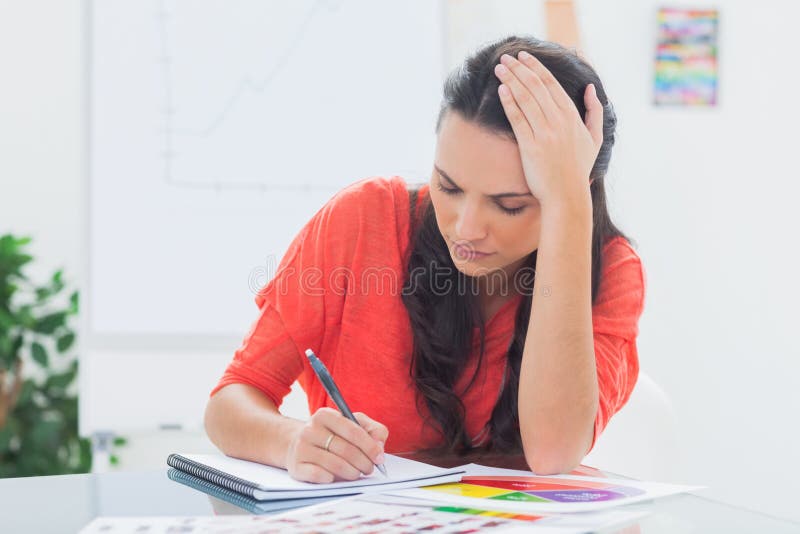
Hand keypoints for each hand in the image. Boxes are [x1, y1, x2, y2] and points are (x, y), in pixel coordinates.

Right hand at [284, 407, 387, 482]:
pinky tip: (335, 477)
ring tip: (356, 473)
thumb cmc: (331, 435)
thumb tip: (379, 446)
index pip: (353, 431)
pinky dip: (332, 479)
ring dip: (352, 473)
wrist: (296, 444)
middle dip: (363, 462)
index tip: (379, 457)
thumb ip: (373, 430)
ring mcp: (301, 448)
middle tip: (369, 469)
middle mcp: (310, 429)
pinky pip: (319, 476)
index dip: (370, 446)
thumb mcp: (353, 424)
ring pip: (335, 464)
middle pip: (345, 450)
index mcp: (325, 415)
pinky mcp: (296, 466)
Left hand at [493, 51, 602, 206]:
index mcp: (573, 117)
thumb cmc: (578, 169)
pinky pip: (518, 119)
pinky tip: (501, 90)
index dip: (536, 68)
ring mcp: (545, 133)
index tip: (523, 57)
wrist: (567, 195)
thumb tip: (591, 88)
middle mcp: (559, 121)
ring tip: (499, 68)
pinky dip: (509, 102)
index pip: (552, 84)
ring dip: (511, 80)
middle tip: (506, 57)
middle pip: (536, 87)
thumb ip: (594, 111)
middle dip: (519, 69)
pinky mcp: (531, 146)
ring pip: (526, 99)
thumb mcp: (594, 138)